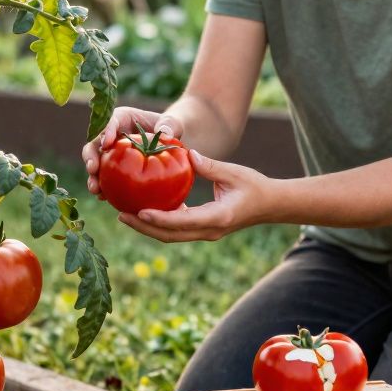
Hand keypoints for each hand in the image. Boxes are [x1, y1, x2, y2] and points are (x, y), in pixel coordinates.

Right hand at [81, 106, 184, 196]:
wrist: (170, 142)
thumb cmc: (170, 128)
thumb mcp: (173, 123)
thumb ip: (169, 125)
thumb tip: (165, 135)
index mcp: (123, 118)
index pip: (111, 121)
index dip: (106, 131)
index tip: (106, 143)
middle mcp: (112, 135)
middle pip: (95, 143)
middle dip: (90, 156)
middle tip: (93, 169)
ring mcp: (111, 153)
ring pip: (96, 163)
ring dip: (93, 177)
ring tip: (95, 189)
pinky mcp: (114, 168)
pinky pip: (105, 178)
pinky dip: (103, 187)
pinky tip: (104, 198)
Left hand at [118, 151, 272, 241]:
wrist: (270, 205)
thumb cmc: (254, 186)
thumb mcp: (235, 172)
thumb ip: (210, 166)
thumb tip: (187, 155)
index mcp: (218, 217)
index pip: (183, 222)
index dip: (159, 219)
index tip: (139, 212)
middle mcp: (210, 230)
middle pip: (170, 235)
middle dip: (144, 228)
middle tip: (121, 215)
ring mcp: (206, 232)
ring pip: (171, 235)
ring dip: (148, 227)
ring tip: (125, 214)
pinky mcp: (203, 229)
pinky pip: (177, 229)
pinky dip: (159, 222)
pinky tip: (144, 210)